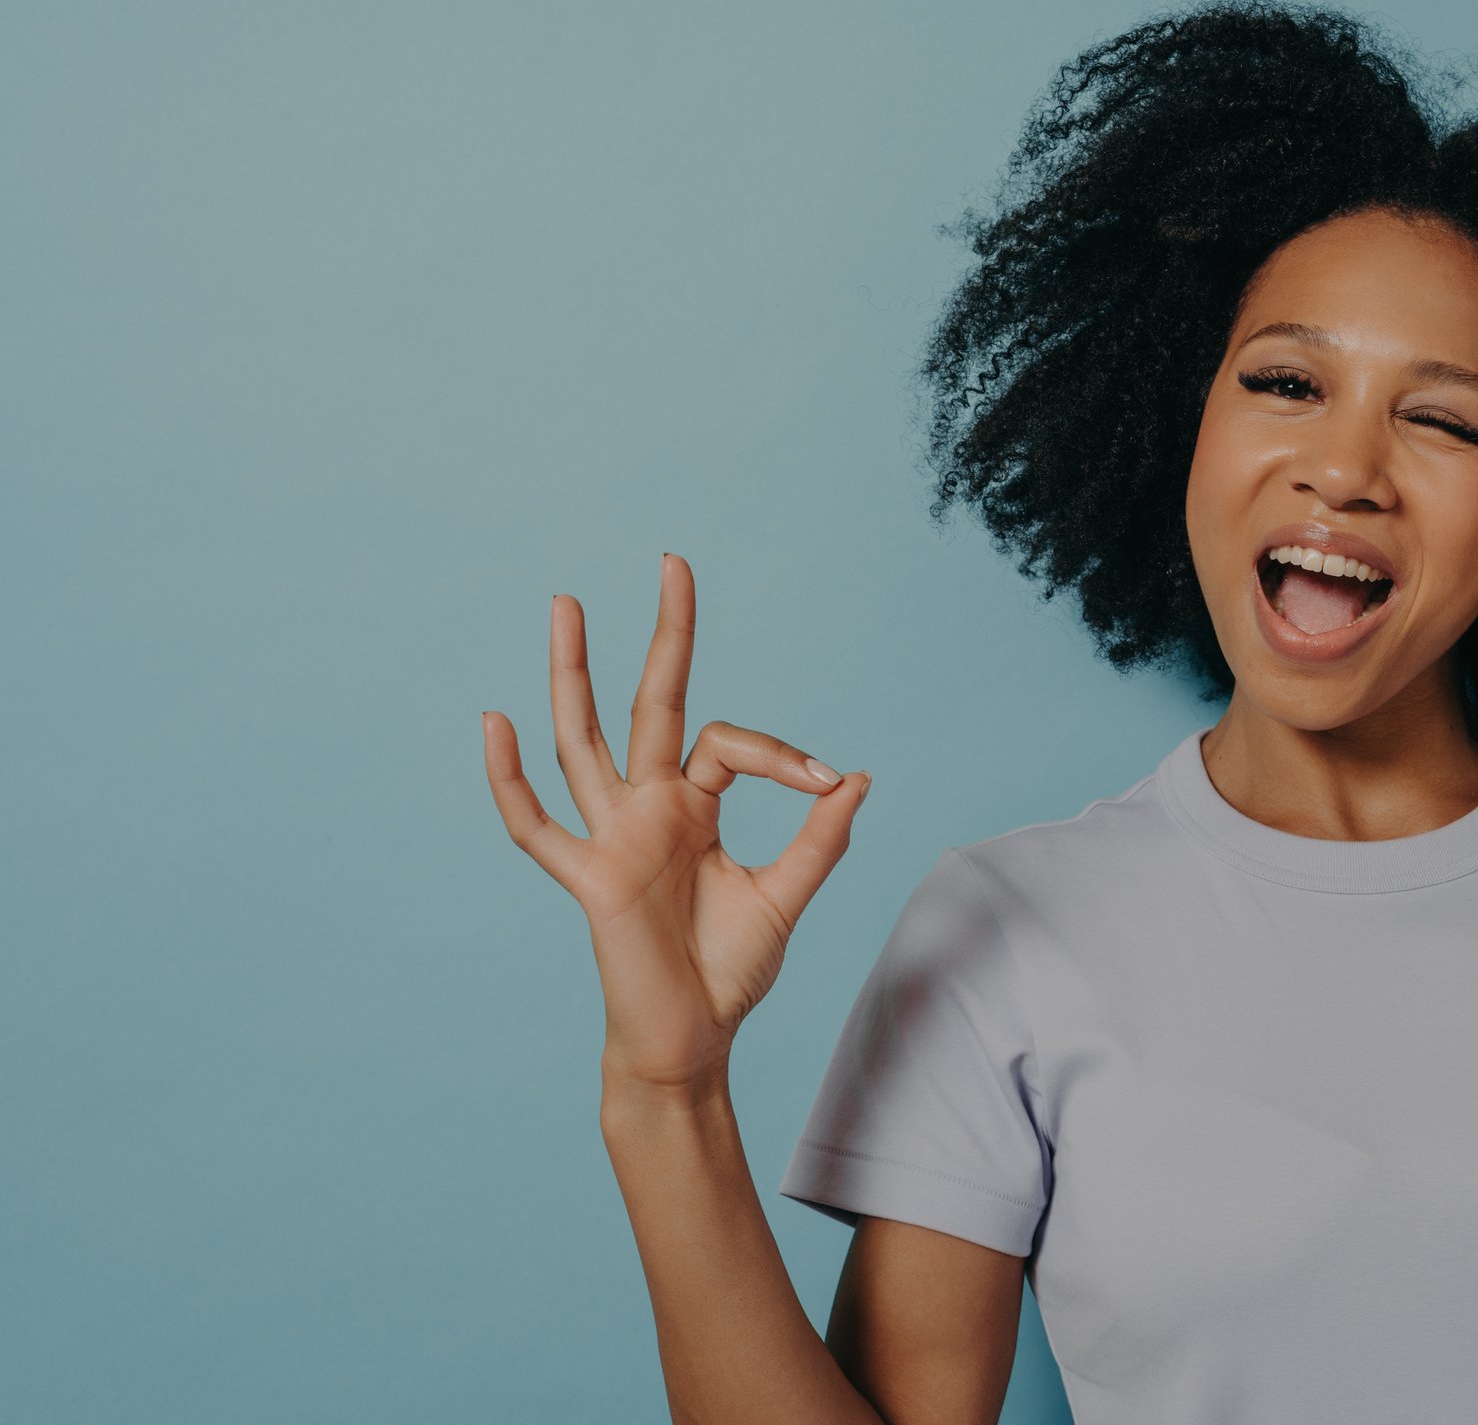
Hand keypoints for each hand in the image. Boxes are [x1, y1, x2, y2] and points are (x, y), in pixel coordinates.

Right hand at [481, 553, 869, 1091]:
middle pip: (651, 702)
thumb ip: (819, 838)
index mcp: (694, 806)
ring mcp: (612, 836)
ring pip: (584, 740)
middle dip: (665, 635)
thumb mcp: (785, 896)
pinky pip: (538, 827)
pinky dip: (511, 780)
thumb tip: (859, 776)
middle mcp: (649, 807)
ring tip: (567, 603)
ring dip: (573, 672)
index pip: (728, 742)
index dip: (781, 752)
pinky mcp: (589, 879)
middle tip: (674, 561)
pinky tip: (493, 722)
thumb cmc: (729, 970)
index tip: (830, 781)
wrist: (693, 1040)